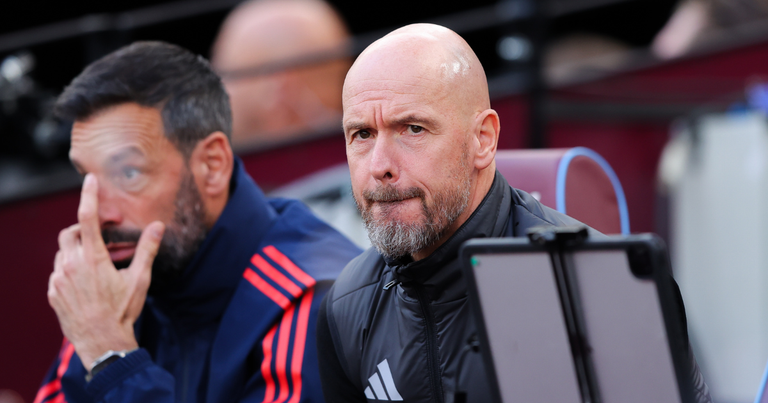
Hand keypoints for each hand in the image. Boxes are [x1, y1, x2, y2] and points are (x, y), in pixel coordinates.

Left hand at [48, 174, 164, 367]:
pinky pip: (58, 272)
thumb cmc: (122, 311)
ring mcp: (58, 280)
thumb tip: (158, 226)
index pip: (87, 218)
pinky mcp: (53, 293)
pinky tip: (88, 283)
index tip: (89, 180)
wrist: (101, 342)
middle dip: (84, 230)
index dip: (89, 196)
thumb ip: (147, 250)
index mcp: (93, 259)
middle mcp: (71, 265)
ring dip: (79, 252)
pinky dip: (71, 269)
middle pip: (70, 233)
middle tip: (104, 239)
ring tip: (99, 266)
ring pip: (64, 253)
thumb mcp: (139, 279)